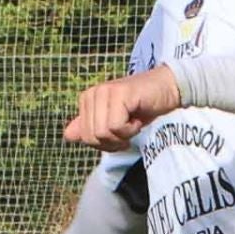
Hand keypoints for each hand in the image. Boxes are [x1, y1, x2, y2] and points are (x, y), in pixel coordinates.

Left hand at [64, 67, 180, 151]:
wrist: (167, 90)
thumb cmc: (141, 107)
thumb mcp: (113, 122)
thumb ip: (90, 128)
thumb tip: (67, 135)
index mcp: (87, 100)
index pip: (85, 137)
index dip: (105, 143)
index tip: (121, 132)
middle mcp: (92, 93)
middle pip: (92, 137)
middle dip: (114, 141)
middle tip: (129, 128)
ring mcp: (104, 92)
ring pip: (103, 133)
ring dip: (123, 135)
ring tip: (133, 121)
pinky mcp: (118, 94)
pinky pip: (115, 126)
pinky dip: (131, 129)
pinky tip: (138, 118)